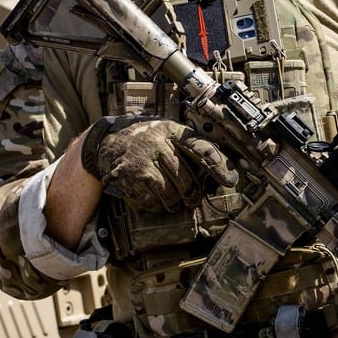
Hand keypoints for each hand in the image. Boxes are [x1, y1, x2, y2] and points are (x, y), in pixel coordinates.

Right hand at [81, 116, 238, 211]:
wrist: (106, 141)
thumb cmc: (144, 139)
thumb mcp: (166, 132)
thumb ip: (187, 147)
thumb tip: (218, 169)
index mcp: (171, 130)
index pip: (200, 147)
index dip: (218, 165)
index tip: (231, 179)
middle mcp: (157, 143)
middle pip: (186, 178)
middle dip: (192, 194)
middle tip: (193, 199)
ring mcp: (142, 160)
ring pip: (170, 192)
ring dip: (176, 203)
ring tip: (177, 203)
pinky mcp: (129, 176)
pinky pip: (151, 200)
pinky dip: (157, 206)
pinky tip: (158, 202)